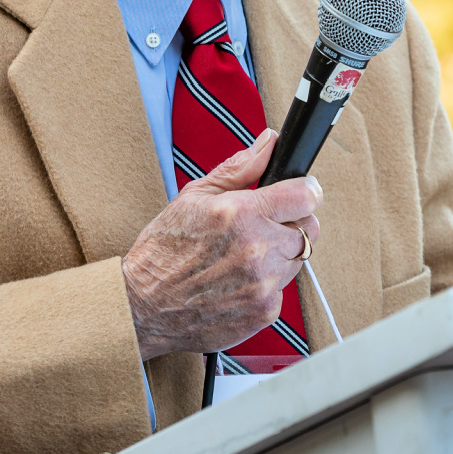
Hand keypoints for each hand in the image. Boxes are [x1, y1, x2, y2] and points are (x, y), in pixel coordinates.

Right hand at [122, 130, 320, 359]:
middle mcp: (258, 250)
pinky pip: (282, 289)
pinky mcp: (264, 311)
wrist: (143, 307)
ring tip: (242, 254)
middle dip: (291, 223)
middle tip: (263, 225)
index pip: (307, 196)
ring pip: (297, 259)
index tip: (298, 192)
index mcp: (241, 214)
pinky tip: (236, 280)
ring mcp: (263, 284)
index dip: (304, 191)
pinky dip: (266, 283)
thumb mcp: (194, 196)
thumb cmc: (162, 251)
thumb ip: (240, 168)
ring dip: (279, 254)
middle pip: (309, 229)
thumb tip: (269, 142)